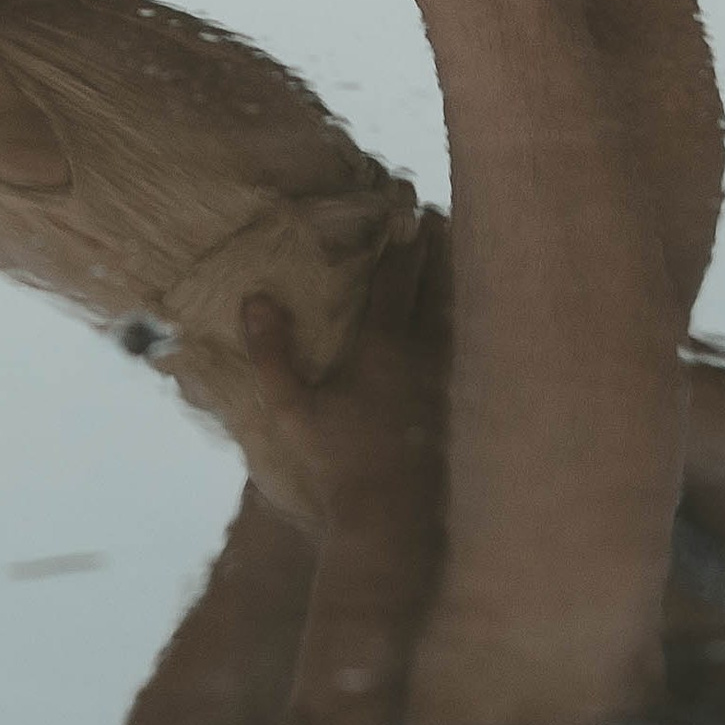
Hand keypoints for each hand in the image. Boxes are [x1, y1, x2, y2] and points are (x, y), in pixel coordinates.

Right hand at [241, 232, 441, 542]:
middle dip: (438, 245)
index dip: (402, 239)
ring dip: (457, 277)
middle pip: (439, 284)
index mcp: (382, 347)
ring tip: (457, 251)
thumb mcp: (291, 410)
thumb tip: (256, 298)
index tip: (406, 205)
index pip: (397, 278)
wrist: (391, 520)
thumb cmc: (336, 463)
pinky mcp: (461, 405)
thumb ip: (271, 353)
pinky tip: (468, 316)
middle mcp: (424, 354)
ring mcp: (449, 380)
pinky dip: (468, 318)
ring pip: (461, 312)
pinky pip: (469, 346)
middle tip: (435, 213)